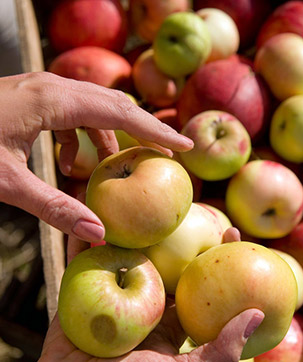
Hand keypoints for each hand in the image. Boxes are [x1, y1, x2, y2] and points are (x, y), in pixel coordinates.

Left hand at [0, 72, 192, 241]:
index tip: (185, 146)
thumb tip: (97, 233)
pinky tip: (68, 162)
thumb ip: (53, 207)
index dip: (157, 132)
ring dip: (110, 138)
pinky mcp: (35, 97)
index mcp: (54, 101)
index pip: (122, 114)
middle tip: (168, 154)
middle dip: (144, 131)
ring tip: (113, 167)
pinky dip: (82, 138)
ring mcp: (44, 88)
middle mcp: (54, 86)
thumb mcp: (6, 181)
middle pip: (116, 105)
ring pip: (95, 108)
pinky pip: (74, 113)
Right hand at [24, 228, 263, 361]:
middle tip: (194, 206)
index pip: (198, 280)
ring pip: (130, 251)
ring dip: (137, 228)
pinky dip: (91, 236)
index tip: (232, 229)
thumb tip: (259, 313)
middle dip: (179, 232)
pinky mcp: (86, 286)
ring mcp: (116, 289)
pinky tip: (101, 214)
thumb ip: (219, 350)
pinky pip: (88, 257)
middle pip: (166, 258)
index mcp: (169, 316)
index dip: (217, 255)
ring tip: (149, 202)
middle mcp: (145, 298)